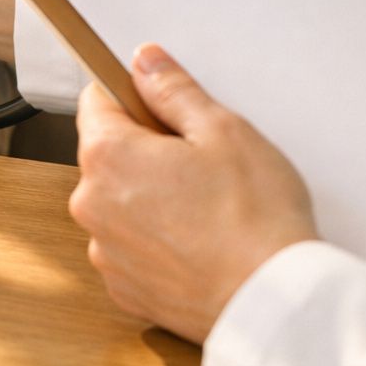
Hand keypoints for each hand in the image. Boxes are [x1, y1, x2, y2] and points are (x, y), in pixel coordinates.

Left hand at [69, 44, 318, 343]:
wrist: (273, 302)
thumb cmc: (255, 219)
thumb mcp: (223, 130)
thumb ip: (173, 90)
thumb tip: (145, 62)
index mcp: (107, 156)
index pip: (96, 101)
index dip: (132, 98)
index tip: (161, 109)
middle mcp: (91, 204)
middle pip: (106, 155)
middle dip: (145, 150)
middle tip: (198, 163)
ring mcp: (105, 250)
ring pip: (119, 202)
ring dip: (148, 198)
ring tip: (203, 209)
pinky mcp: (124, 287)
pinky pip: (130, 247)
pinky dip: (155, 242)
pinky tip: (197, 243)